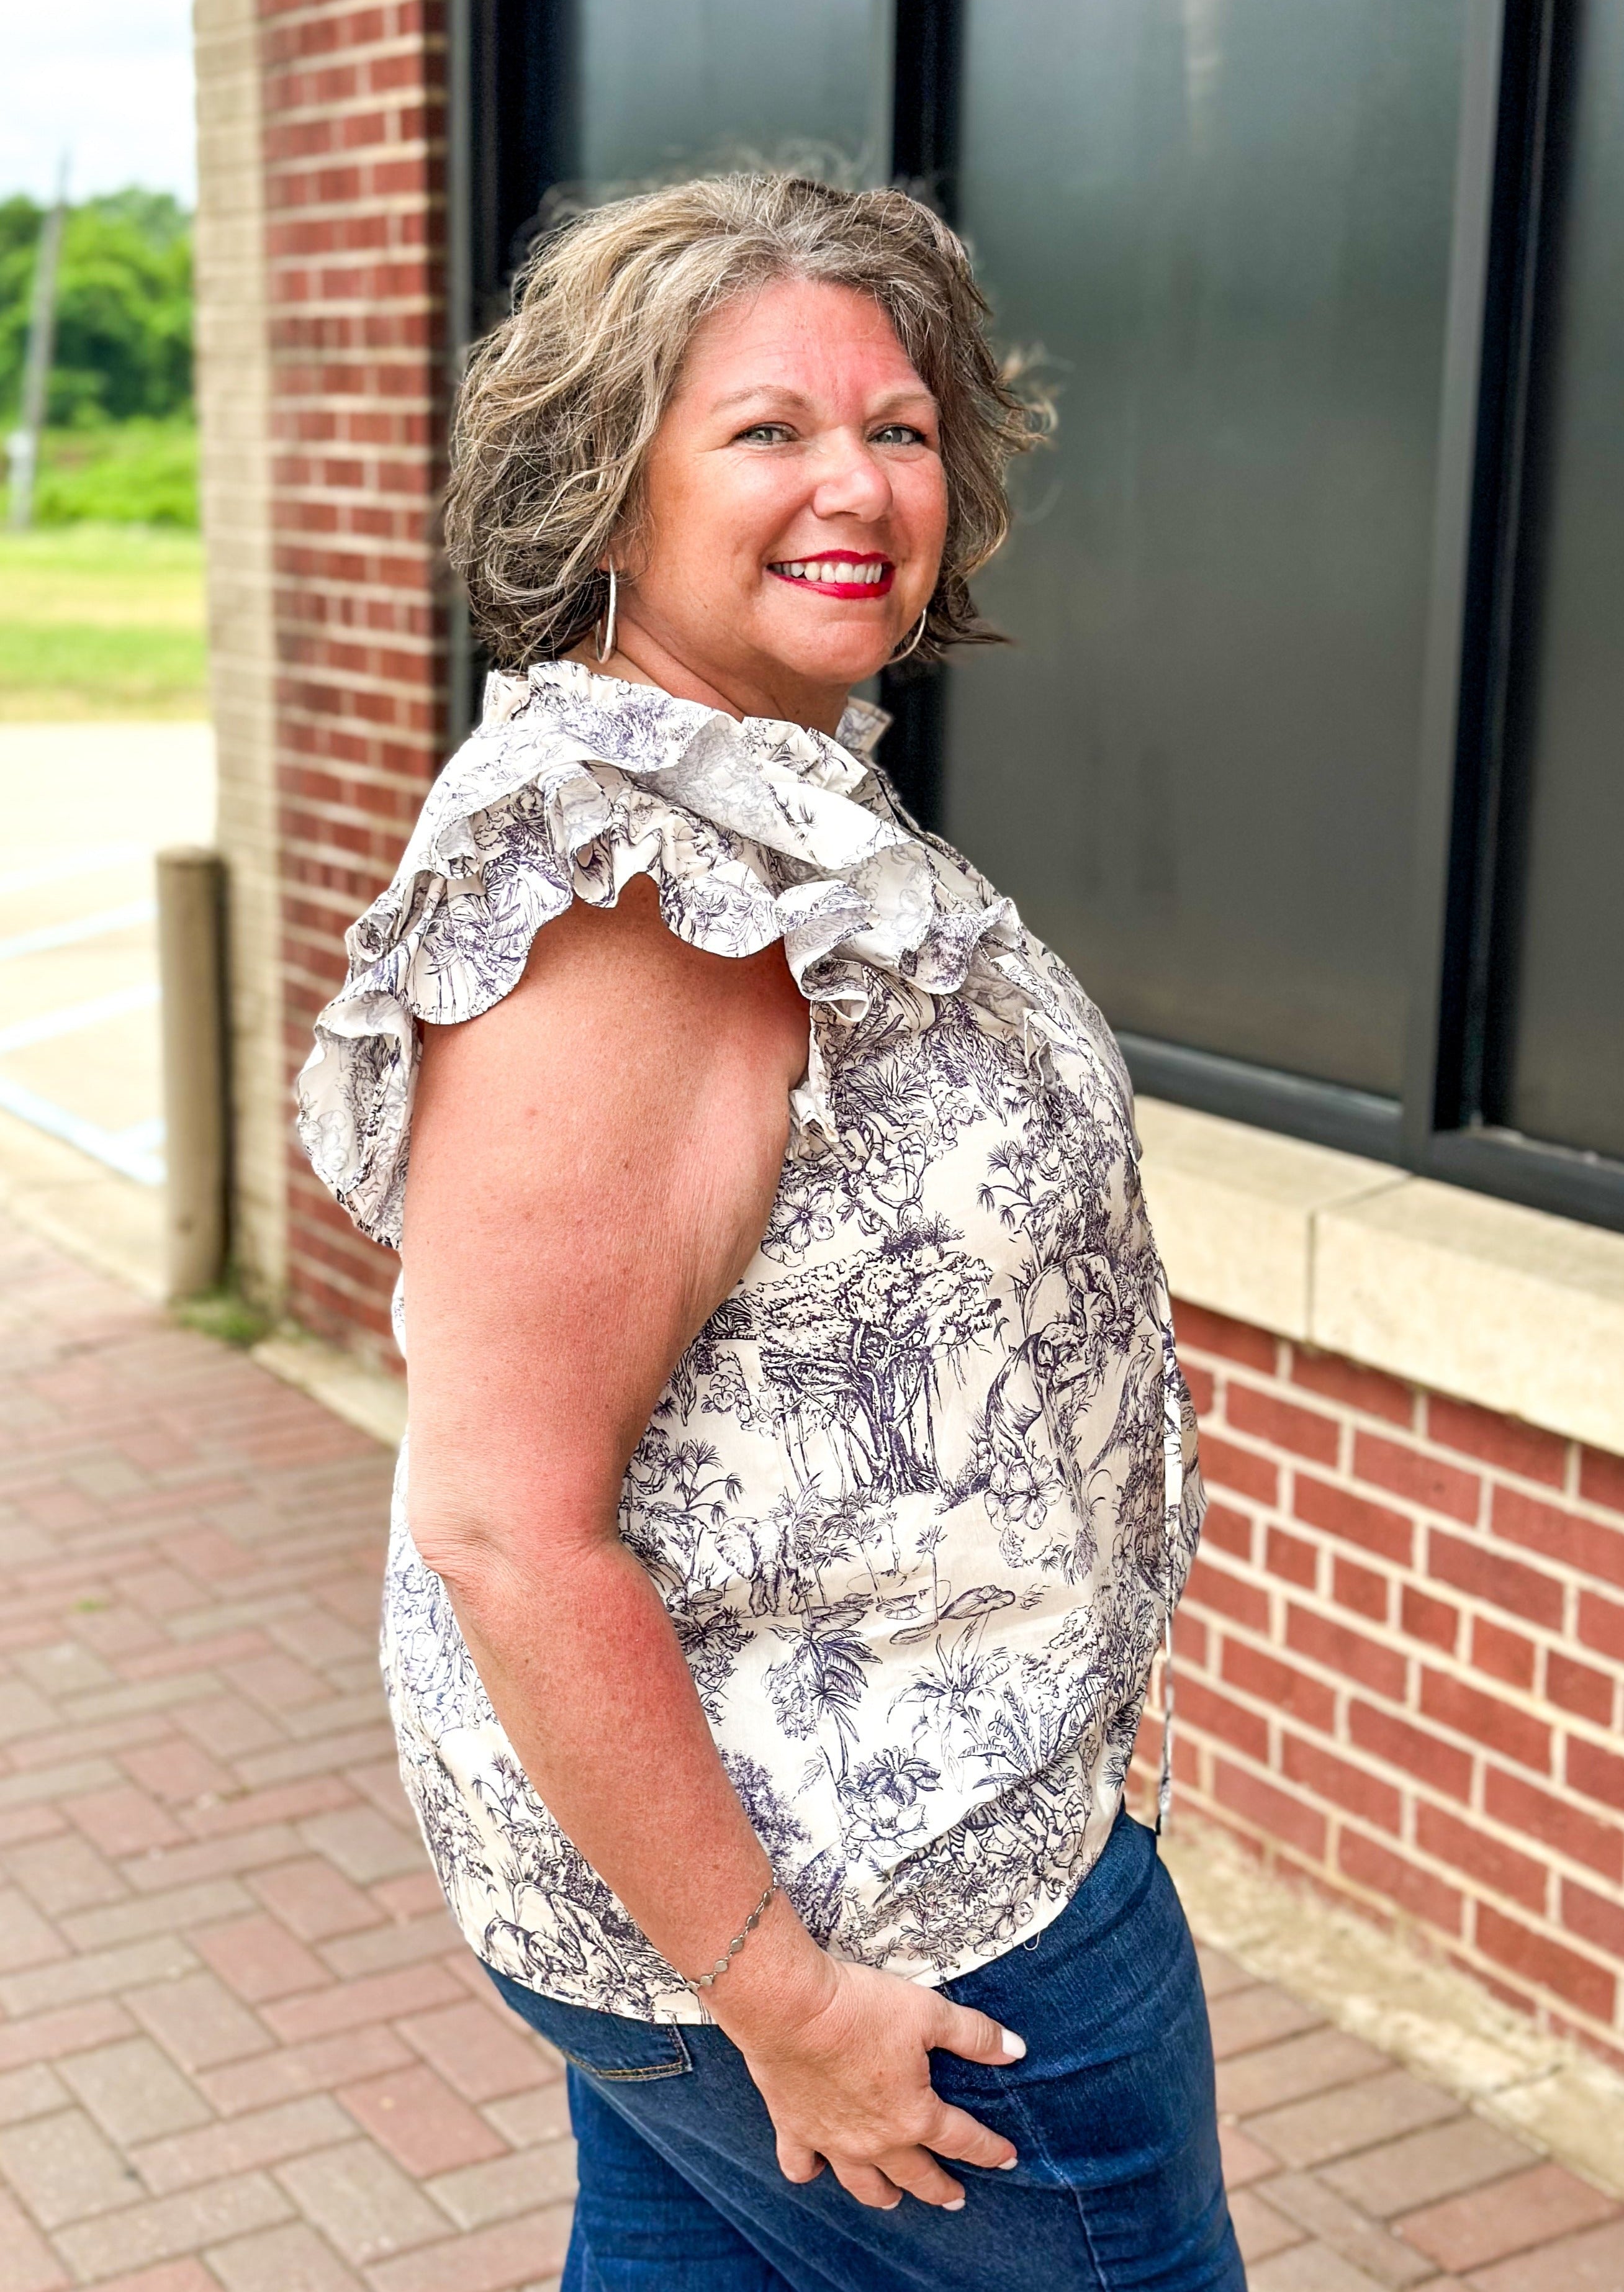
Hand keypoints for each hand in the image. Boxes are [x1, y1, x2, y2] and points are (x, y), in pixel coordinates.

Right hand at [733, 1953, 1024, 2211]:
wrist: (791, 2008)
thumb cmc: (862, 2007)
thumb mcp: (930, 2012)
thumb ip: (975, 2036)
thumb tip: (1017, 2050)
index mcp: (915, 2115)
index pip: (963, 2140)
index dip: (990, 2150)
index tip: (1008, 2157)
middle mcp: (876, 2140)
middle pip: (917, 2175)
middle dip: (941, 2189)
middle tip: (956, 2197)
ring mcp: (832, 2141)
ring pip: (863, 2185)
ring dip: (883, 2195)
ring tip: (893, 2200)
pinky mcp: (794, 2129)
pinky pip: (801, 2165)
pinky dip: (810, 2171)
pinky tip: (816, 2168)